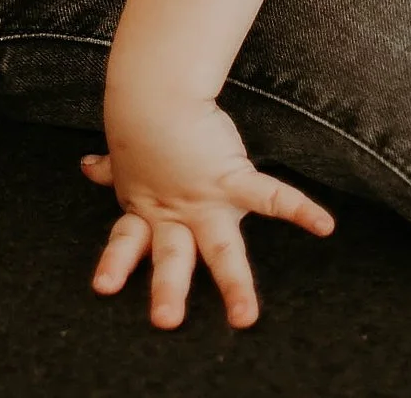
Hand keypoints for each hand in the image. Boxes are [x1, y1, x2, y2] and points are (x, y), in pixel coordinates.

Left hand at [82, 93, 333, 330]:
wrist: (155, 89)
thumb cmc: (141, 118)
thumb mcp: (123, 153)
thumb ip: (111, 169)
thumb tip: (87, 168)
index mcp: (148, 206)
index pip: (128, 241)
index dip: (116, 264)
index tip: (105, 289)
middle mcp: (175, 211)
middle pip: (172, 258)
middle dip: (169, 290)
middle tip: (166, 322)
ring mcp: (204, 199)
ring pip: (220, 249)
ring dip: (234, 284)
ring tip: (246, 317)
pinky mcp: (231, 178)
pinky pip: (269, 197)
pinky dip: (299, 209)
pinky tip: (324, 225)